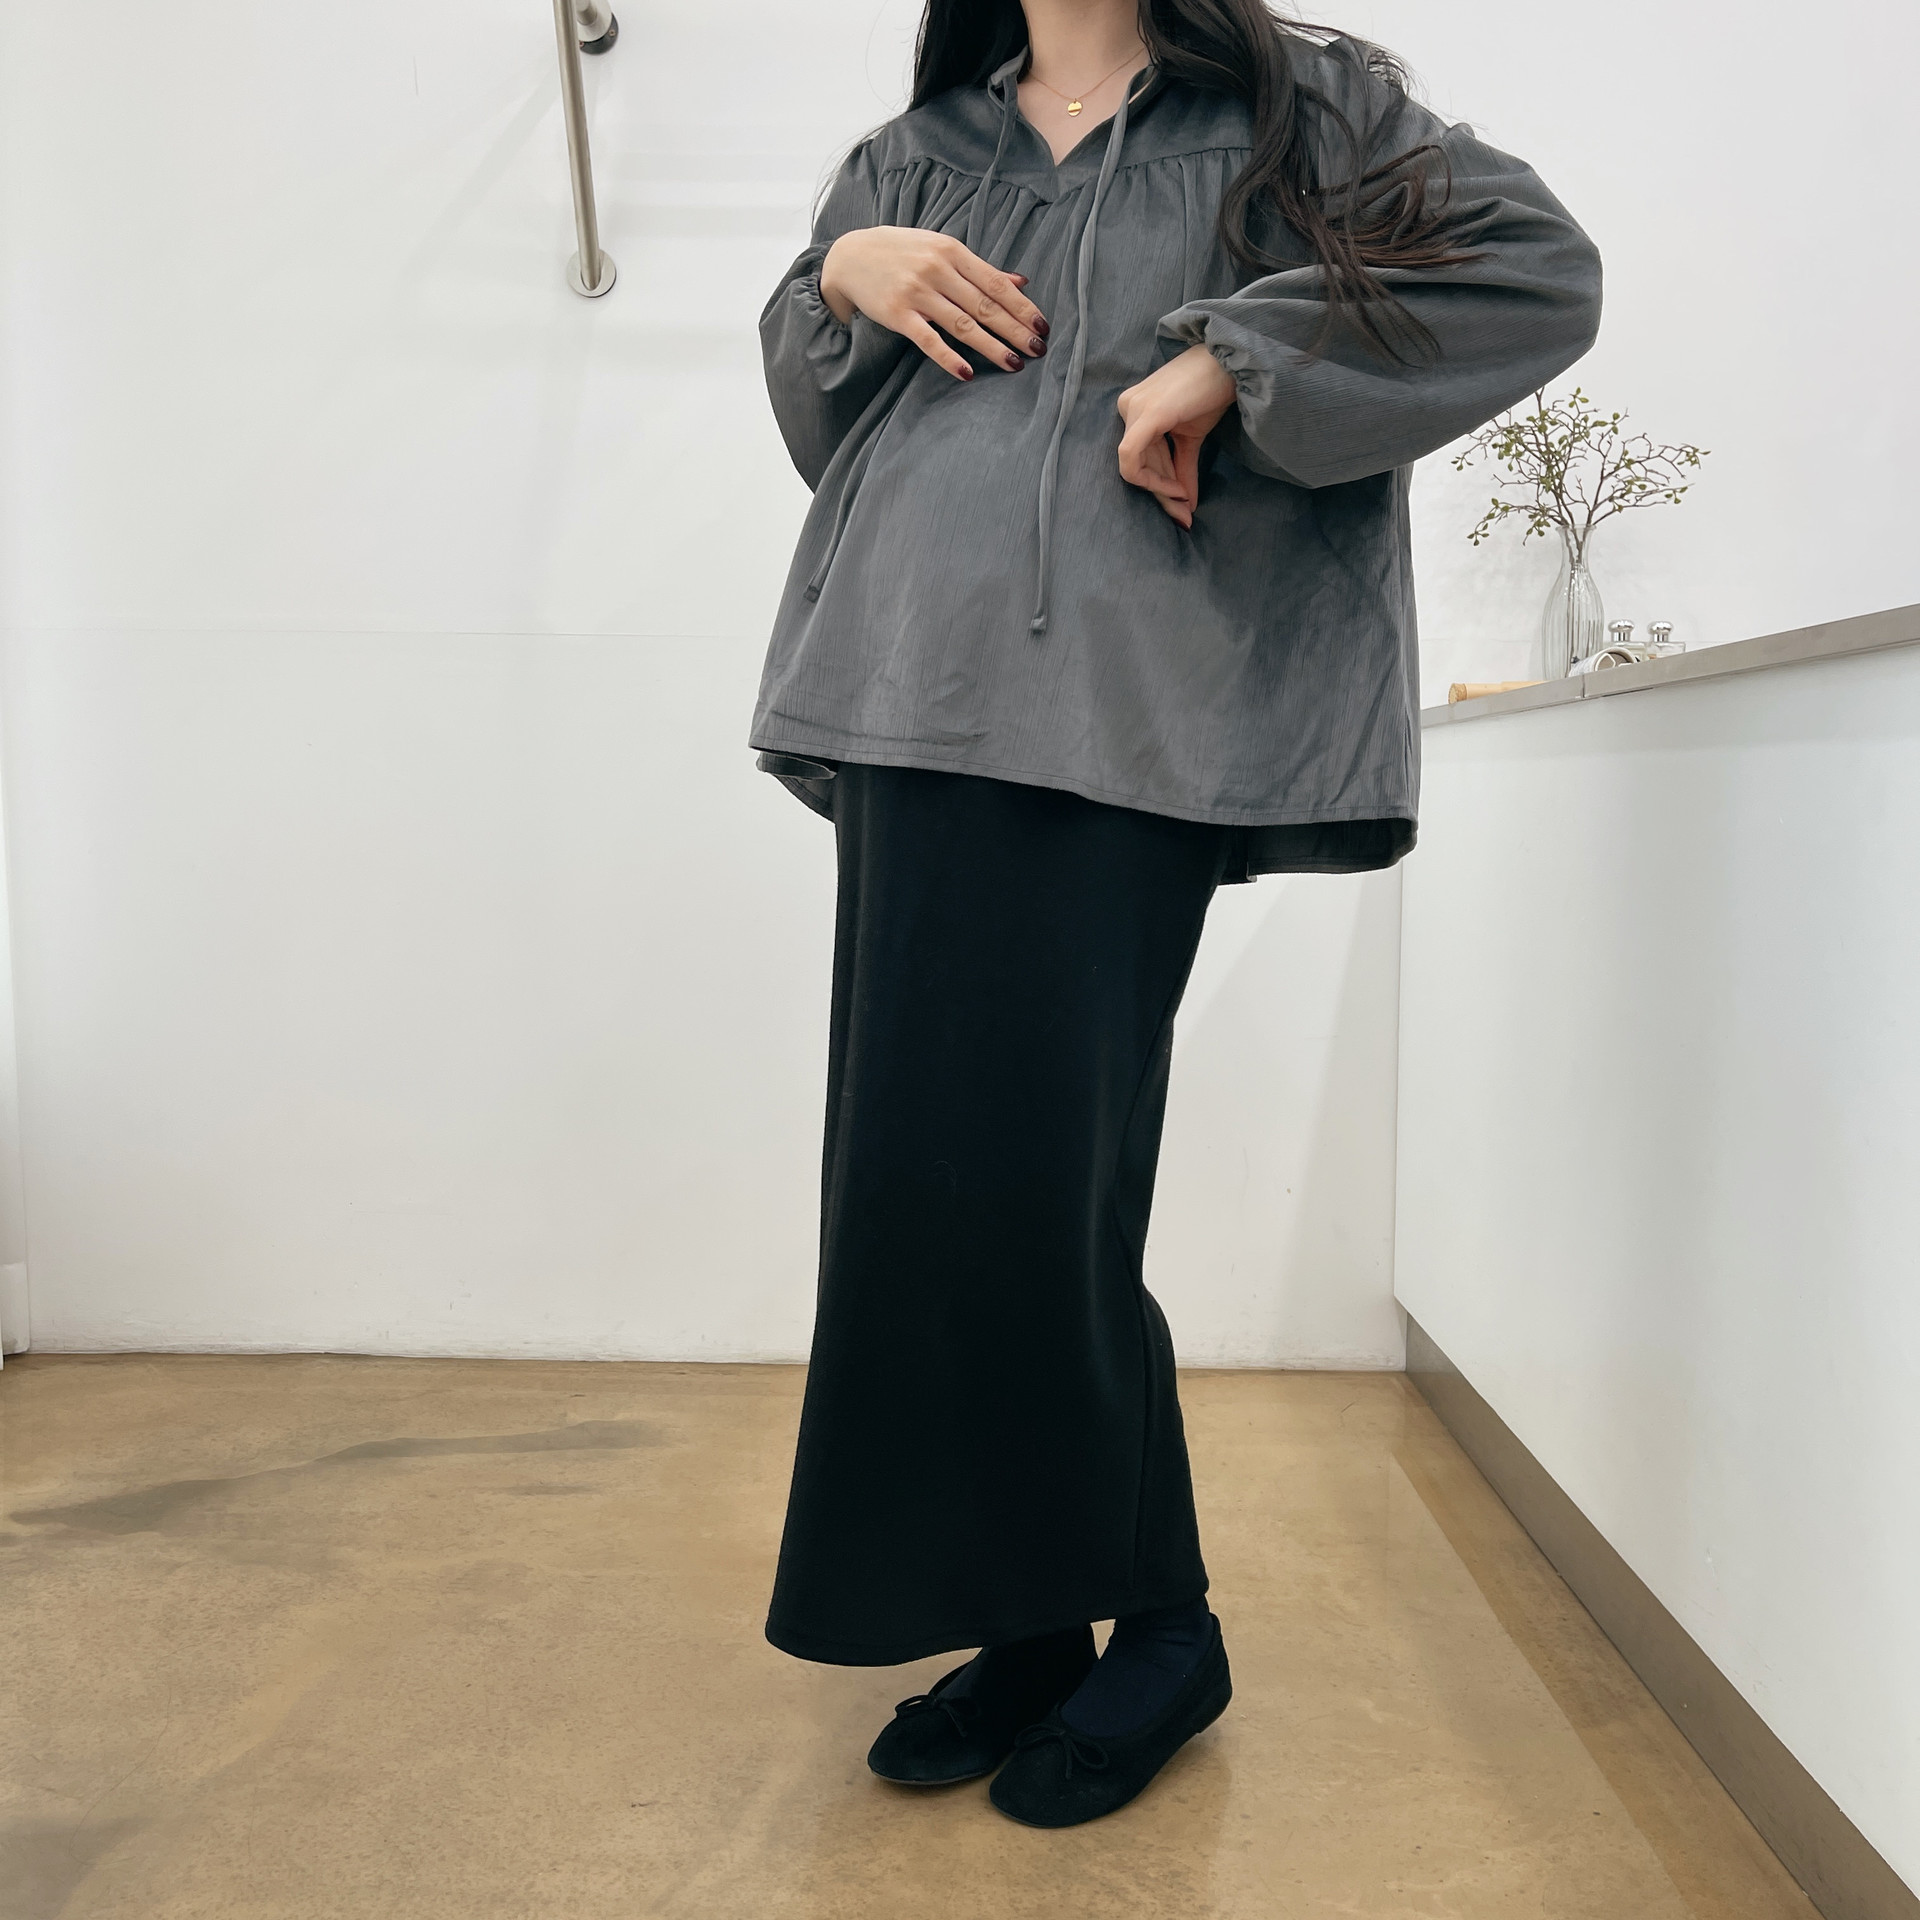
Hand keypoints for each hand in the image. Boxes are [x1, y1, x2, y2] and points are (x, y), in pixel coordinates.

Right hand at [820, 227, 1048, 381]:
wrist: (850, 256)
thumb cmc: (901, 252)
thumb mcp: (940, 249)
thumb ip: (979, 268)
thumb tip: (1020, 282)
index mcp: (952, 252)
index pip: (995, 283)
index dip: (1022, 306)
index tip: (1042, 326)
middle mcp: (937, 270)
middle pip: (985, 305)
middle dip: (1015, 329)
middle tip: (1038, 350)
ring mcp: (917, 292)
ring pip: (962, 324)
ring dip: (991, 346)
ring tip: (1014, 364)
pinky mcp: (897, 314)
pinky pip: (928, 340)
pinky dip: (948, 357)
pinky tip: (967, 373)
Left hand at [1116, 345, 1237, 528]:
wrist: (1229, 361)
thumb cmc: (1211, 391)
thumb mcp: (1192, 438)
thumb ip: (1183, 470)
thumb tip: (1186, 506)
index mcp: (1134, 410)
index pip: (1140, 458)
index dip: (1159, 487)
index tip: (1182, 506)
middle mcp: (1127, 407)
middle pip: (1137, 465)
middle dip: (1162, 495)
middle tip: (1184, 516)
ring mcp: (1133, 409)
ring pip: (1134, 467)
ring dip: (1162, 492)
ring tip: (1185, 506)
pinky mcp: (1145, 415)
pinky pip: (1132, 459)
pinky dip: (1153, 482)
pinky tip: (1177, 491)